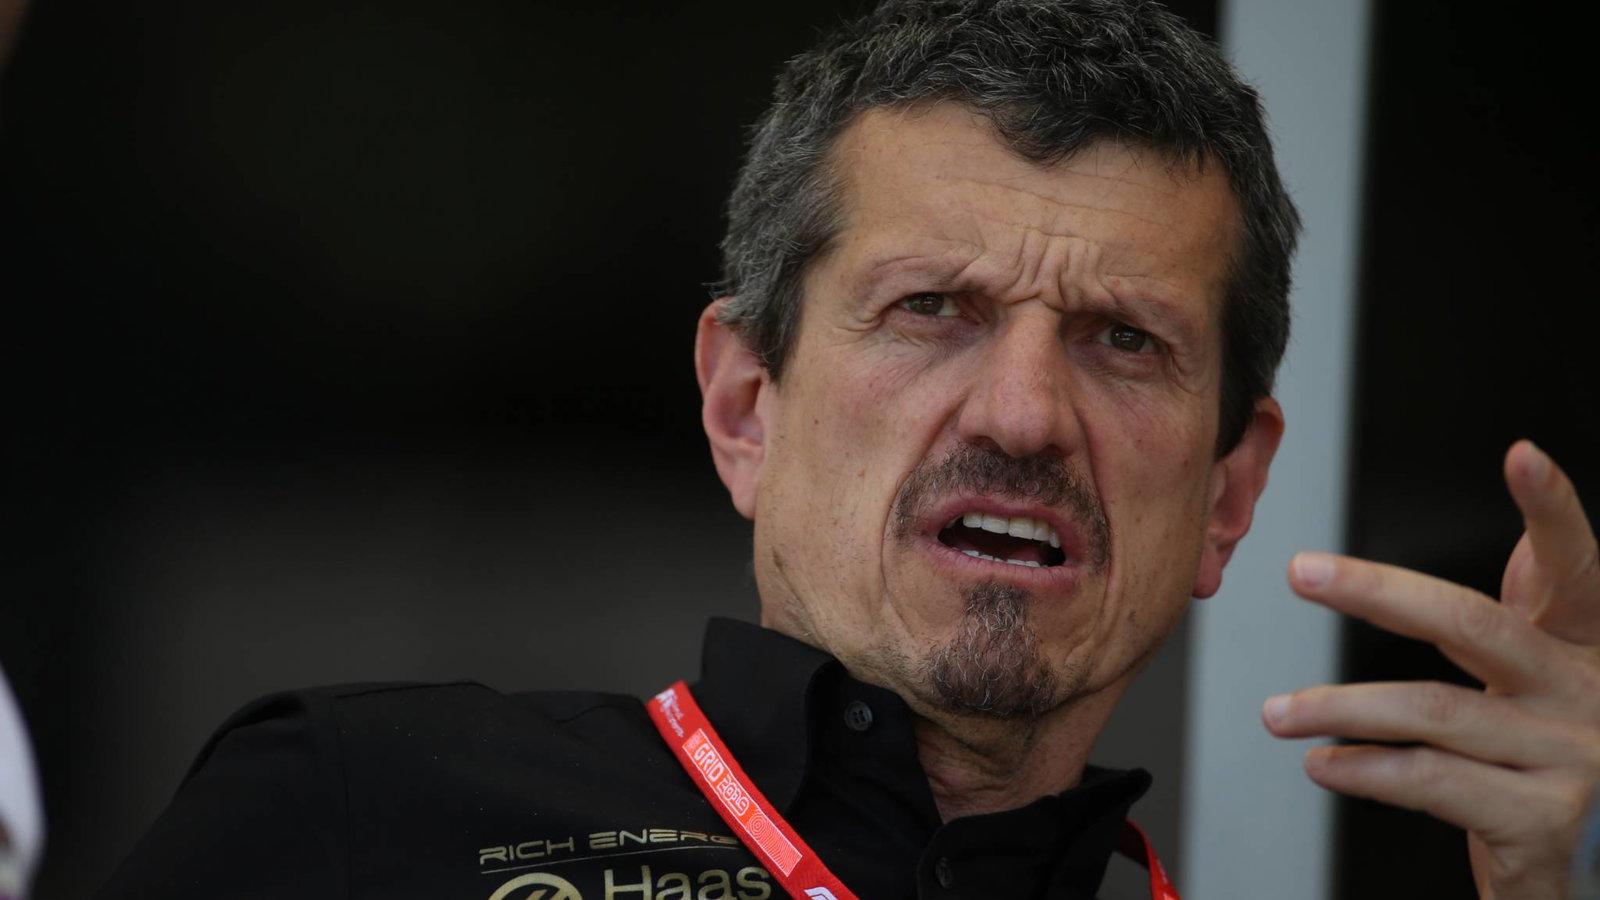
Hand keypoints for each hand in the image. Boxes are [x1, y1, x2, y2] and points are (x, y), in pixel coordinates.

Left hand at [1261, 440, 1599, 899]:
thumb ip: (1523, 623)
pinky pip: (1432, 781)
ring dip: (1339, 707)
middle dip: (1377, 591)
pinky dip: (1365, 770)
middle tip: (1301, 571)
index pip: (1576, 570)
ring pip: (1434, 711)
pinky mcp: (1544, 821)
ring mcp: (1572, 759)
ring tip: (1276, 713)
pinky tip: (1322, 764)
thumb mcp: (1545, 690)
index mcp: (1584, 650)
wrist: (1587, 873)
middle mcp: (1588, 695)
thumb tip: (1520, 542)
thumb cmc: (1548, 769)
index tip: (1523, 455)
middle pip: (1475, 625)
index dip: (1554, 511)